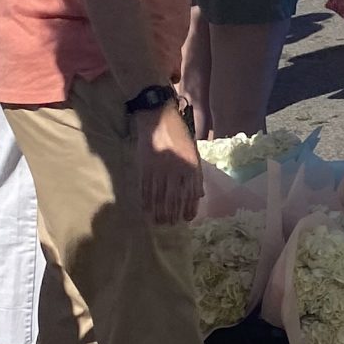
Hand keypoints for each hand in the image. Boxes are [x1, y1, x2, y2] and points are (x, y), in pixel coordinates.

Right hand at [137, 100, 200, 225]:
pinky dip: (146, 202)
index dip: (189, 208)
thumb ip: (195, 174)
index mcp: (191, 166)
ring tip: (159, 221)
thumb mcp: (194, 152)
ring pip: (159, 198)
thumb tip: (198, 195)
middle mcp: (177, 171)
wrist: (158, 119)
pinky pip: (146, 190)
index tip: (186, 219)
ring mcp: (160, 171)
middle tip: (170, 224)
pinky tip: (146, 210)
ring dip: (159, 212)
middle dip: (172, 214)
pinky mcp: (145, 168)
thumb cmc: (179, 135)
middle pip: (174, 199)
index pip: (191, 194)